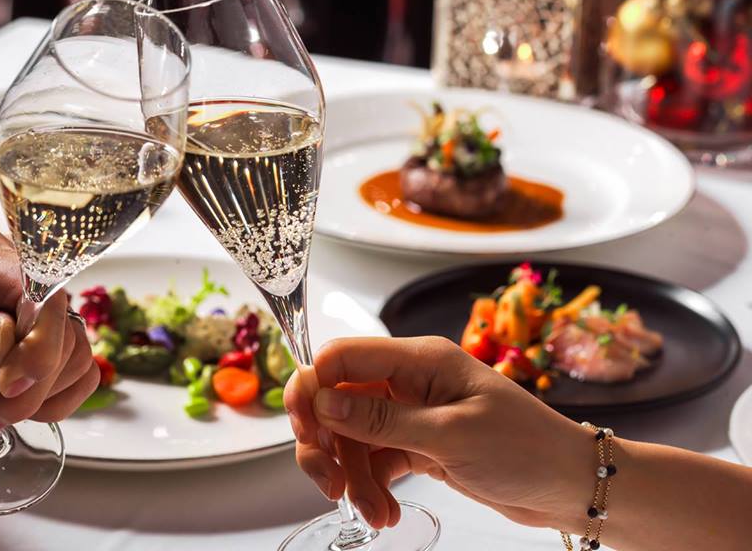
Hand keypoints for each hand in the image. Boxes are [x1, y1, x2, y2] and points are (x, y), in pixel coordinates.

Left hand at [0, 221, 98, 433]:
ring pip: (76, 350)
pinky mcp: (34, 321)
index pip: (42, 299)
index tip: (7, 389)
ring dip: (43, 392)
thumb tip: (7, 341)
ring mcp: (31, 296)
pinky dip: (51, 390)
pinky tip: (11, 397)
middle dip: (34, 384)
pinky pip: (69, 358)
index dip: (38, 349)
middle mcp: (21, 270)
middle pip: (65, 331)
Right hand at [284, 336, 590, 533]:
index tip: (302, 428)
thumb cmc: (525, 446)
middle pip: (338, 401)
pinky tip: (384, 513)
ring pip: (353, 438)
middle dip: (326, 443)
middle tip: (327, 482)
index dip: (313, 386)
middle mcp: (408, 381)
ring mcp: (411, 414)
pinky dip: (371, 488)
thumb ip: (382, 420)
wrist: (569, 485)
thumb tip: (323, 403)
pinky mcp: (418, 445)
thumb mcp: (451, 435)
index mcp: (419, 359)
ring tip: (371, 512)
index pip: (343, 357)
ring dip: (352, 477)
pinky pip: (375, 461)